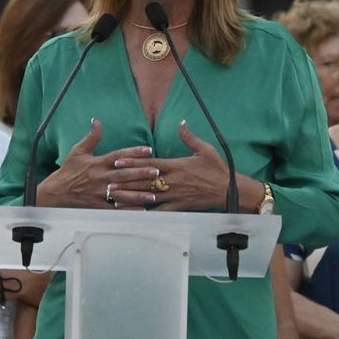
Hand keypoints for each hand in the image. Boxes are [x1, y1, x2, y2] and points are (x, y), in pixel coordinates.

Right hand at [37, 119, 154, 208]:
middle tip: (157, 172)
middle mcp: (100, 178)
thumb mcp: (77, 151)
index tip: (148, 150)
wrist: (54, 193)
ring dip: (138, 194)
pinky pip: (115, 209)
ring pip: (122, 193)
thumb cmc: (67, 171)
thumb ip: (91, 137)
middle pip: (123, 175)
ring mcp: (99, 193)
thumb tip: (97, 121)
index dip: (133, 152)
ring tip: (153, 195)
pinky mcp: (97, 206)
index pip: (118, 155)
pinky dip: (128, 210)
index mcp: (97, 163)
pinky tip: (141, 210)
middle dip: (141, 173)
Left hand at [111, 121, 228, 210]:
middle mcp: (173, 181)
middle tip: (108, 182)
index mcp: (177, 166)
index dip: (133, 162)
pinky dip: (148, 213)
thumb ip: (189, 137)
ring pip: (149, 196)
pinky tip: (136, 215)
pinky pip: (161, 211)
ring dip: (131, 197)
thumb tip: (181, 123)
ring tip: (115, 199)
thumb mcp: (205, 149)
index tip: (118, 160)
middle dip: (125, 181)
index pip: (150, 163)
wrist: (230, 189)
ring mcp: (175, 195)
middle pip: (144, 181)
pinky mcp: (180, 206)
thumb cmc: (218, 169)